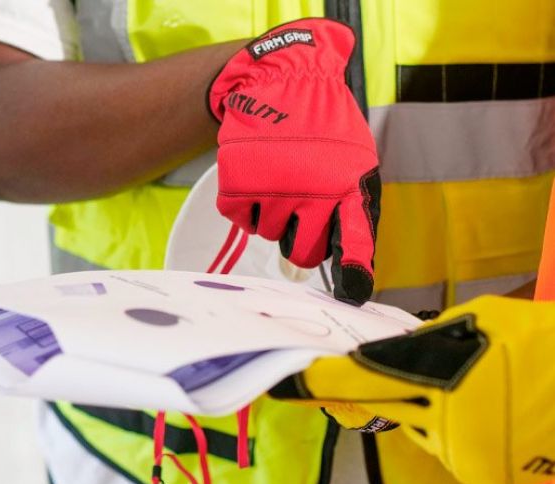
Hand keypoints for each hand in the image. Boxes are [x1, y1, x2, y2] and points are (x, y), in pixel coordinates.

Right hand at [208, 18, 380, 304]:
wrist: (283, 81)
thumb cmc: (324, 130)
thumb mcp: (355, 163)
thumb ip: (353, 212)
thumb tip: (347, 269)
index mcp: (348, 186)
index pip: (353, 238)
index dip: (351, 270)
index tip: (350, 295)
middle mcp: (311, 190)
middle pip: (302, 254)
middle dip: (301, 237)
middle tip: (301, 206)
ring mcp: (271, 187)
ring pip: (270, 236)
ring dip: (273, 215)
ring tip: (280, 178)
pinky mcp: (237, 183)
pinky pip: (241, 221)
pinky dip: (247, 206)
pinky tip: (258, 178)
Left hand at [270, 295, 554, 483]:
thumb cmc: (538, 339)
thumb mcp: (479, 322)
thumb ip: (426, 342)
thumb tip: (384, 353)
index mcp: (444, 376)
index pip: (365, 378)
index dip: (326, 379)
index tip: (292, 378)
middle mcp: (446, 422)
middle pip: (384, 404)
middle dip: (371, 388)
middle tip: (360, 375)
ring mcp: (462, 453)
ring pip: (413, 426)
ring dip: (417, 406)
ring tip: (457, 385)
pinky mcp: (478, 474)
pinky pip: (439, 444)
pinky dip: (443, 426)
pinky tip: (472, 410)